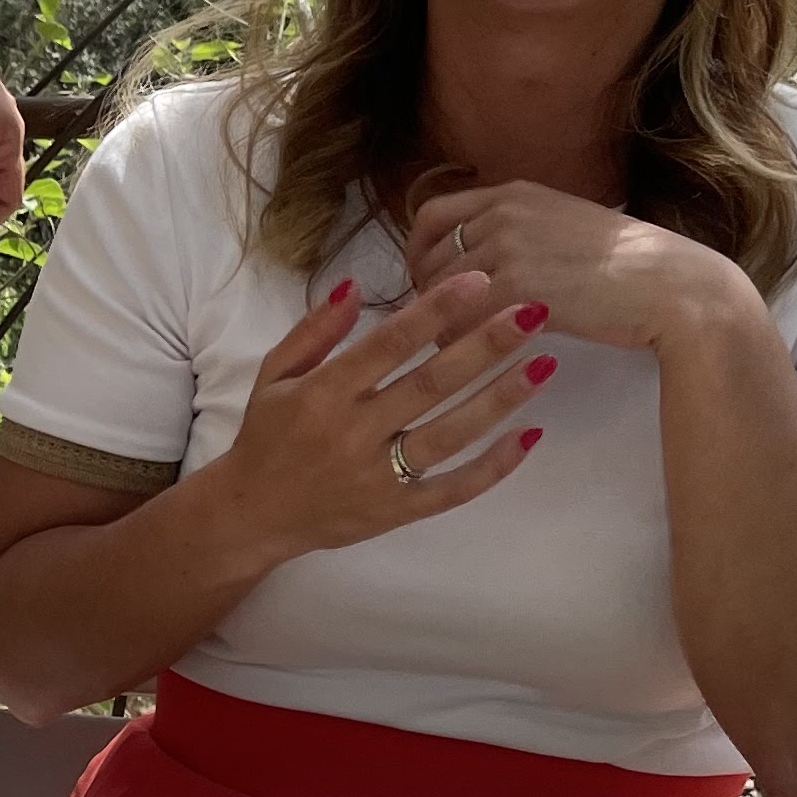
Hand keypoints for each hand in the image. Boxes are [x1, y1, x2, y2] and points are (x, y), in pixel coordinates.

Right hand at [216, 267, 552, 563]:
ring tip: (544, 363)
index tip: (480, 281)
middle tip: (533, 311)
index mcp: (324, 394)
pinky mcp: (397, 511)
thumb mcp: (272, 375)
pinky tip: (529, 435)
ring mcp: (379, 476)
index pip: (389, 344)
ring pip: (451, 433)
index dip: (436, 311)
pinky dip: (493, 467)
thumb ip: (313, 331)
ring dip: (501, 398)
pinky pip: (453, 489)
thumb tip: (355, 285)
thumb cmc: (266, 436)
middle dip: (485, 345)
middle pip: (431, 384)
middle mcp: (354, 433)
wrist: (252, 515)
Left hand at [406, 180, 751, 353]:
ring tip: (458, 346)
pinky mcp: (520, 284)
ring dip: (441, 322)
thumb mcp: (564, 226)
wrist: (673, 286)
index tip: (421, 282)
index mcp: (514, 193)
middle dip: (426, 294)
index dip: (416, 252)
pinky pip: (463, 317)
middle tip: (440, 326)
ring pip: (441, 290)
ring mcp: (510, 244)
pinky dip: (461, 341)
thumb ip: (519, 232)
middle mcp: (504, 211)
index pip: (432, 214)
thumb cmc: (628, 267)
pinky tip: (477, 356)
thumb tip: (477, 260)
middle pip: (430, 256)